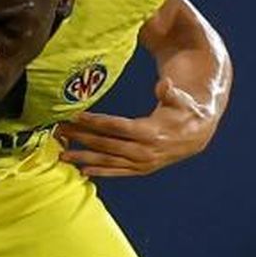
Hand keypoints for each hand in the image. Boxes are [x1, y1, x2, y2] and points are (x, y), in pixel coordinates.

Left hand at [56, 78, 217, 177]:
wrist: (197, 134)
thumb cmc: (184, 110)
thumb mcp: (181, 99)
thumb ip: (171, 92)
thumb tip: (165, 84)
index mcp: (151, 132)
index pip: (116, 127)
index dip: (95, 122)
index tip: (75, 117)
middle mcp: (144, 151)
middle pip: (106, 144)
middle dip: (81, 138)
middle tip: (58, 132)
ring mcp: (142, 163)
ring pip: (108, 161)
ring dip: (84, 158)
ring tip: (62, 155)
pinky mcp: (141, 169)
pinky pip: (118, 172)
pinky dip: (101, 172)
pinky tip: (83, 171)